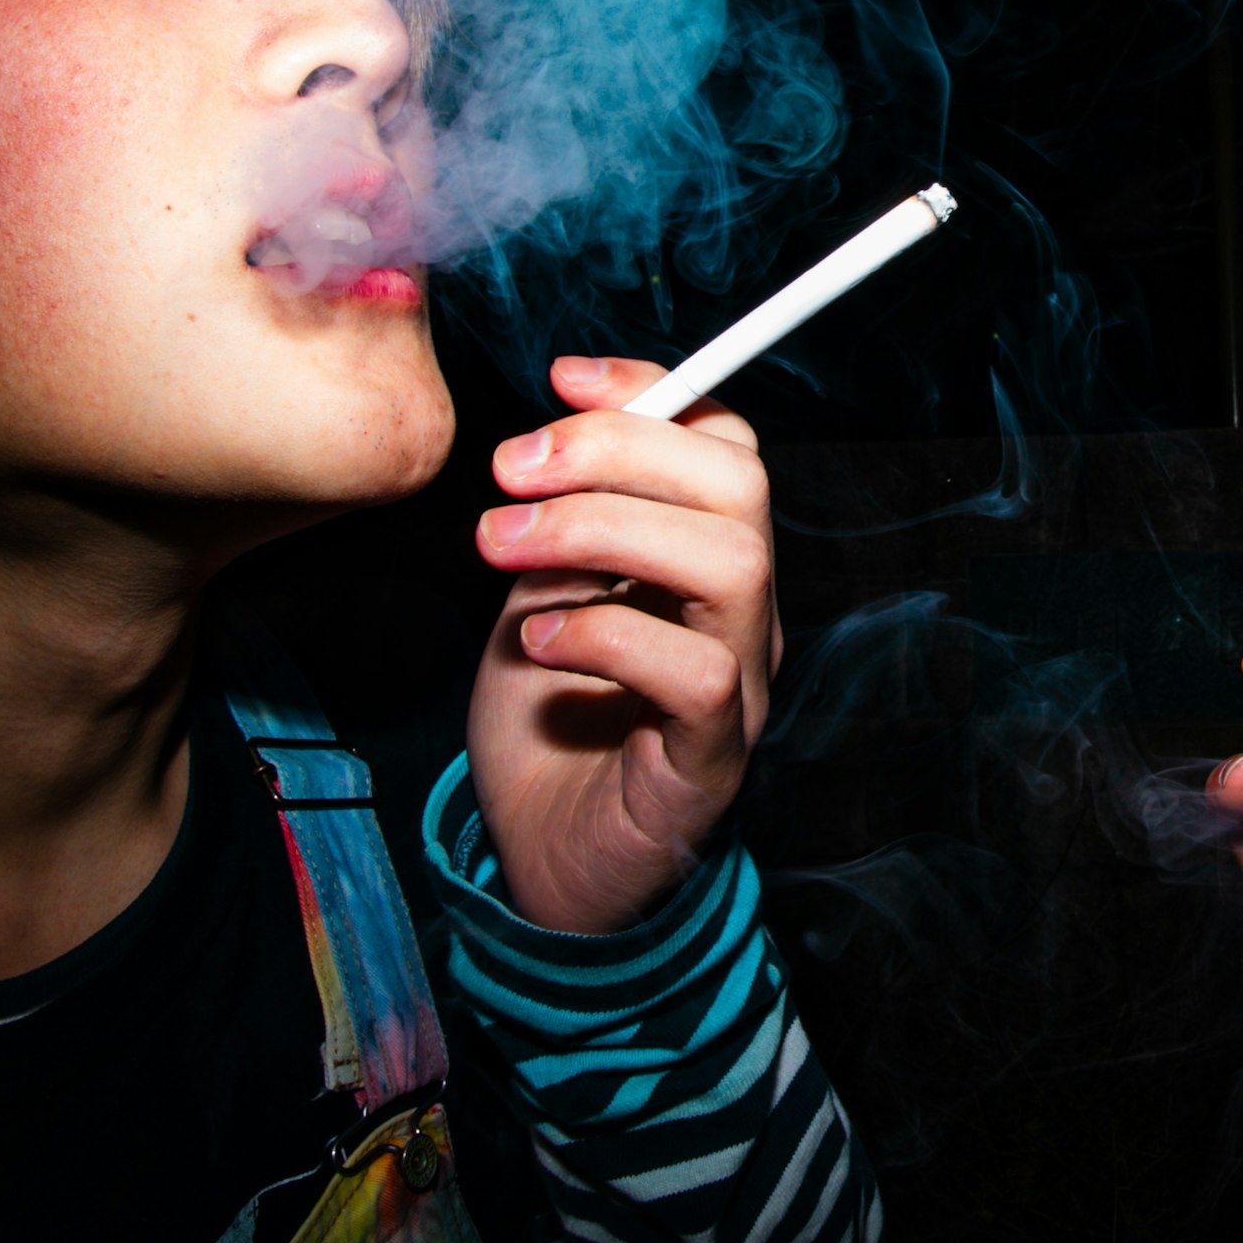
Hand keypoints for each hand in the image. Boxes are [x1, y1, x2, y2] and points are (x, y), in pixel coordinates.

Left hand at [464, 355, 782, 932]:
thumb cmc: (546, 728)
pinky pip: (698, 675)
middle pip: (738, 488)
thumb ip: (561, 519)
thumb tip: (549, 428)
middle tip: (511, 471)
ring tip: (501, 545)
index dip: (653, 391)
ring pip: (734, 564)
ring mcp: (740, 688)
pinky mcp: (710, 761)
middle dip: (619, 452)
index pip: (724, 445)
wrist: (541, 866)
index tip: (560, 376)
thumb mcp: (541, 593)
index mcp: (704, 561)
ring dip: (603, 530)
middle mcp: (741, 616)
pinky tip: (539, 644)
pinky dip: (611, 636)